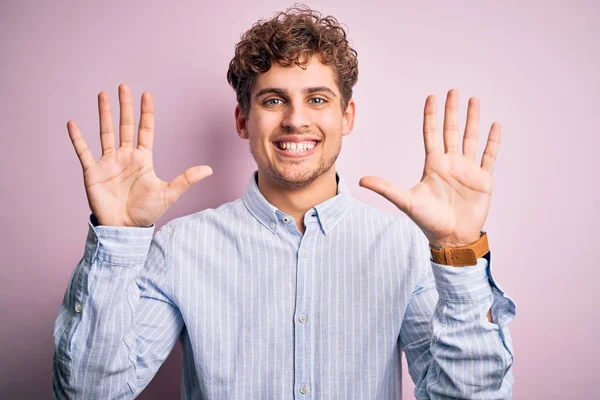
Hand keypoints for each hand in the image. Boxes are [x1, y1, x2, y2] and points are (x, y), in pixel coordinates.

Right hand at [67, 84, 212, 226]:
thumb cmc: (146, 212)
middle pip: (124, 126)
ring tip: (103, 95)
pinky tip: (72, 123)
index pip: (145, 130)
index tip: (146, 94)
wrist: (124, 229)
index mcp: (143, 159)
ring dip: (104, 114)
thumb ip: (186, 179)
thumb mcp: (168, 193)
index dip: (146, 113)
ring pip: (105, 132)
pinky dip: (77, 138)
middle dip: (125, 106)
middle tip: (124, 86)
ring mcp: (108, 163)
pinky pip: (83, 151)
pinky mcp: (93, 172)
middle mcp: (125, 156)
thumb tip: (209, 170)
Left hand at [359, 89, 499, 247]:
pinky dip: (492, 141)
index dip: (431, 116)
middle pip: (451, 131)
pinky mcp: (483, 179)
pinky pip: (489, 156)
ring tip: (474, 100)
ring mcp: (467, 170)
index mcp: (433, 165)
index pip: (431, 134)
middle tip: (453, 91)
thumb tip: (361, 181)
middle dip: (452, 111)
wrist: (451, 238)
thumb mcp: (405, 201)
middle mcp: (451, 163)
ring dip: (472, 120)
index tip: (431, 97)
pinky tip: (495, 126)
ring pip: (470, 138)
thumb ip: (385, 188)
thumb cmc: (428, 221)